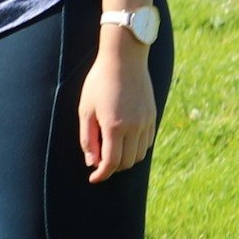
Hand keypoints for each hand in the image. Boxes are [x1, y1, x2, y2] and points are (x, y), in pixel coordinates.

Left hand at [80, 46, 157, 180]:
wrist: (124, 59)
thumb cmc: (99, 82)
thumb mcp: (85, 110)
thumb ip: (88, 138)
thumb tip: (92, 162)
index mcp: (115, 126)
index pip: (111, 162)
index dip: (102, 174)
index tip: (94, 178)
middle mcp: (134, 127)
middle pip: (127, 162)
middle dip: (113, 167)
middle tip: (99, 162)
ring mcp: (146, 122)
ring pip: (139, 155)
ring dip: (126, 159)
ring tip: (112, 150)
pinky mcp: (153, 116)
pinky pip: (147, 142)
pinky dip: (136, 148)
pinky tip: (125, 140)